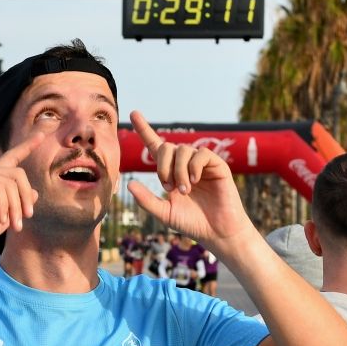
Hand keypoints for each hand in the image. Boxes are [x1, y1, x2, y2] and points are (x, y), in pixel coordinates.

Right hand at [0, 132, 42, 260]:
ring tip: (13, 225)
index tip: (42, 134)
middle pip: (18, 173)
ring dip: (16, 206)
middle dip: (26, 196)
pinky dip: (3, 204)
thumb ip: (17, 205)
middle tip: (26, 217)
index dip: (27, 146)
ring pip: (11, 182)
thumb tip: (35, 191)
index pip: (12, 159)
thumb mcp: (4, 219)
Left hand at [125, 112, 252, 252]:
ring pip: (183, 149)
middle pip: (167, 146)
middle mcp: (185, 164)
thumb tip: (129, 184)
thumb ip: (147, 200)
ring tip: (184, 190)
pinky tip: (194, 181)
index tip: (133, 113)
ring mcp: (202, 164)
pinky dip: (193, 166)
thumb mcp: (165, 213)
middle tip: (168, 186)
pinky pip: (201, 153)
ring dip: (178, 170)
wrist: (217, 232)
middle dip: (163, 165)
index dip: (144, 130)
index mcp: (171, 172)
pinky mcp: (218, 165)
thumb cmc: (192, 224)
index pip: (156, 146)